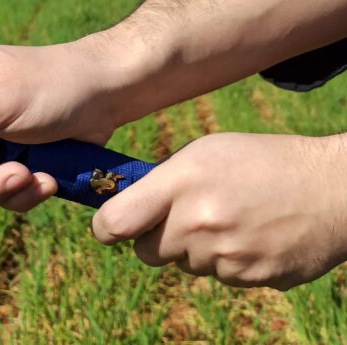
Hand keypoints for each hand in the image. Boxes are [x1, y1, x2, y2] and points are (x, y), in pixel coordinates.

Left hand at [93, 132, 346, 289]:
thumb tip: (122, 206)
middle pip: (145, 252)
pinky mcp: (250, 278)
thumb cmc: (263, 162)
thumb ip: (161, 181)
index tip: (111, 227)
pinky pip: (219, 277)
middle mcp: (199, 221)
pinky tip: (253, 235)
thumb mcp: (206, 152)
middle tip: (186, 218)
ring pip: (185, 265)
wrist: (336, 188)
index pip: (115, 223)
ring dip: (197, 249)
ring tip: (232, 219)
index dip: (106, 228)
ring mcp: (226, 254)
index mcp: (182, 182)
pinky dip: (230, 262)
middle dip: (155, 239)